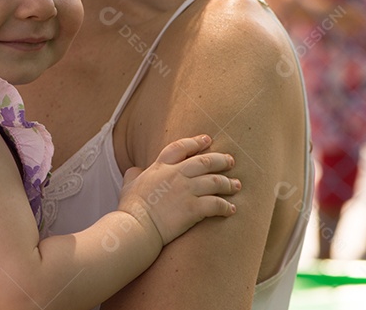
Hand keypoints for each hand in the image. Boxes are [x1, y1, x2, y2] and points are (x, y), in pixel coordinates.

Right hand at [117, 135, 238, 245]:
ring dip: (228, 183)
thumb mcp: (128, 184)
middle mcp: (176, 175)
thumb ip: (133, 174)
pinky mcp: (193, 209)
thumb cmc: (130, 208)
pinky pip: (216, 204)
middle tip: (231, 161)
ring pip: (215, 181)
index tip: (207, 139)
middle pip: (204, 161)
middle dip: (221, 160)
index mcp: (161, 167)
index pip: (181, 147)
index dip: (196, 142)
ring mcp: (186, 191)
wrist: (136, 226)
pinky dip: (226, 206)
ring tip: (237, 185)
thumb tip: (135, 170)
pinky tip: (232, 209)